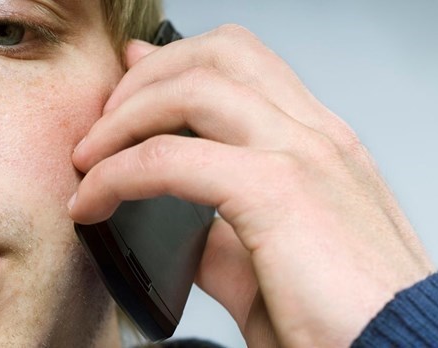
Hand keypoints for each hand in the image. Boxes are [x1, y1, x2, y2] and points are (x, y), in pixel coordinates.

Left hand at [69, 25, 434, 346]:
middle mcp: (313, 135)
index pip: (243, 66)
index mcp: (317, 144)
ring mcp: (301, 155)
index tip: (131, 84)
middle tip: (102, 126)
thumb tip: (187, 229)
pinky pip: (172, 158)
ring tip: (91, 159)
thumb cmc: (346, 317)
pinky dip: (120, 173)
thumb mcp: (276, 266)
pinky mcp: (278, 192)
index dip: (177, 64)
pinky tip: (95, 200)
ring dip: (124, 116)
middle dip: (144, 79)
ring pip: (193, 88)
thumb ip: (228, 239)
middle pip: (217, 54)